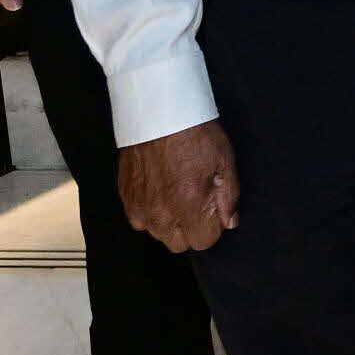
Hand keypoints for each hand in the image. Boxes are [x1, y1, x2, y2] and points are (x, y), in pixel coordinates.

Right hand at [119, 123, 240, 252]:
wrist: (158, 111)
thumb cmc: (195, 134)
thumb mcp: (224, 162)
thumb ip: (229, 198)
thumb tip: (229, 222)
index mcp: (188, 205)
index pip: (203, 241)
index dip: (212, 226)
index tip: (212, 209)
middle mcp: (160, 212)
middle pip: (178, 243)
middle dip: (190, 229)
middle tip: (195, 203)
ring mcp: (139, 206)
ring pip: (157, 233)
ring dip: (169, 222)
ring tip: (176, 196)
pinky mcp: (125, 196)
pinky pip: (138, 219)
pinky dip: (149, 213)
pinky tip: (158, 193)